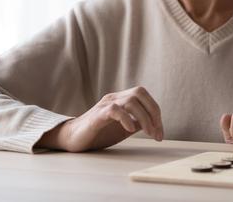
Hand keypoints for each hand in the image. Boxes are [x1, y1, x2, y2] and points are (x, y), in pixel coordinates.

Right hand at [36, 86, 162, 151]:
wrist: (72, 139)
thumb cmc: (99, 133)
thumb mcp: (124, 128)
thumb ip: (138, 123)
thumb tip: (156, 124)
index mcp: (122, 99)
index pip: (144, 97)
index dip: (156, 112)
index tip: (160, 133)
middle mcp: (114, 98)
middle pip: (140, 93)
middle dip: (153, 112)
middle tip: (157, 133)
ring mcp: (105, 105)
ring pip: (131, 100)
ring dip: (144, 118)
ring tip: (148, 133)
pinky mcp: (97, 116)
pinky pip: (114, 110)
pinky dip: (126, 118)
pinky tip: (130, 130)